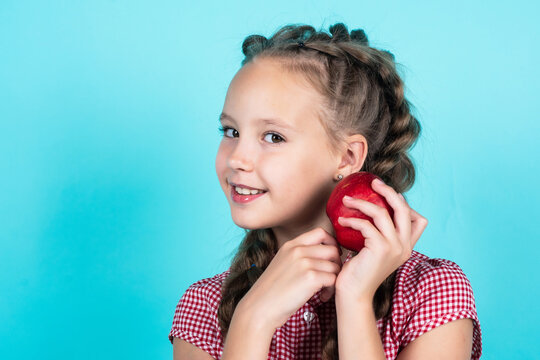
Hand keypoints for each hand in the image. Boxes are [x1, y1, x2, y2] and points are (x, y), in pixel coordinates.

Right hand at [238, 228, 341, 330]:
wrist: (260, 307)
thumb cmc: (272, 290)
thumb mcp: (282, 263)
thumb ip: (299, 255)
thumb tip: (322, 253)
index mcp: (291, 245)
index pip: (320, 233)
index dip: (331, 243)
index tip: (330, 257)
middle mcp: (298, 250)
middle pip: (332, 249)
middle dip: (336, 264)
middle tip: (330, 276)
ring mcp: (305, 263)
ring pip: (335, 266)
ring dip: (334, 279)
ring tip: (324, 291)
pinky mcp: (311, 278)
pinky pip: (333, 279)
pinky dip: (331, 290)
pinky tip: (322, 298)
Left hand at [334, 178, 427, 301]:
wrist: (354, 294)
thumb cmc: (359, 272)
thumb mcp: (374, 252)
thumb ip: (379, 236)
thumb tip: (371, 213)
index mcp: (407, 247)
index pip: (420, 220)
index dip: (407, 205)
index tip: (389, 195)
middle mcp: (405, 246)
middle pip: (404, 209)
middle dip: (389, 191)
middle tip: (374, 182)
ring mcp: (395, 247)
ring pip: (383, 212)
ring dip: (363, 202)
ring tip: (347, 199)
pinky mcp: (381, 248)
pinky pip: (367, 225)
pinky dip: (353, 219)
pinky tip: (341, 220)